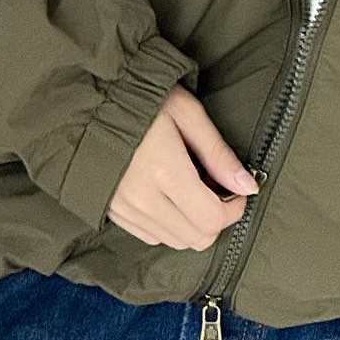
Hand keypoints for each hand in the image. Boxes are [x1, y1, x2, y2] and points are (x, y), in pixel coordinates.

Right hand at [107, 83, 259, 249]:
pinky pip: (151, 236)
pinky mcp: (113, 213)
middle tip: (215, 186)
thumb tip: (248, 186)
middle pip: (196, 237)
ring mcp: (123, 209)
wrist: (91, 102)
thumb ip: (218, 153)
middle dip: (216, 218)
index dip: (234, 209)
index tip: (238, 190)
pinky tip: (169, 195)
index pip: (211, 218)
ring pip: (175, 241)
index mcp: (163, 170)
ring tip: (190, 187)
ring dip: (193, 222)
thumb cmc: (142, 98)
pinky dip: (169, 225)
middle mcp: (141, 198)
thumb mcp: (187, 113)